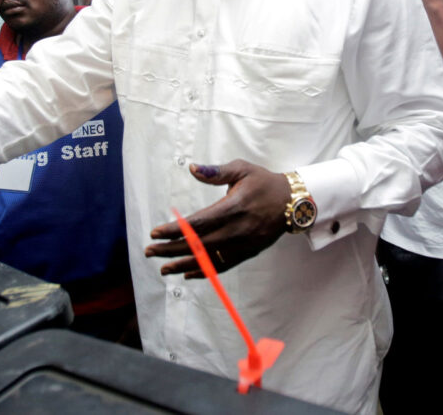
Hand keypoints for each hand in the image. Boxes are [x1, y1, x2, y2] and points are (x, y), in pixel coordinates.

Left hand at [144, 160, 290, 278]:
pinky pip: (223, 266)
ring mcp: (243, 244)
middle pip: (199, 244)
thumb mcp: (242, 169)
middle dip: (171, 249)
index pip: (198, 223)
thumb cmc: (263, 182)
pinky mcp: (248, 252)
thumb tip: (192, 168)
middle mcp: (237, 229)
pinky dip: (205, 271)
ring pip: (209, 259)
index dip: (175, 230)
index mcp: (233, 207)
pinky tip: (188, 274)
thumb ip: (215, 171)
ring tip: (163, 268)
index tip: (155, 233)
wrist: (293, 202)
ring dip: (183, 265)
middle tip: (149, 251)